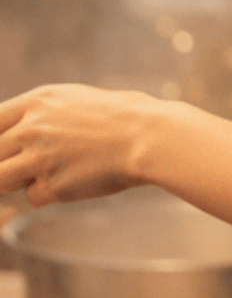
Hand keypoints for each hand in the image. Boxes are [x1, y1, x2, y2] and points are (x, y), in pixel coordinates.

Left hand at [0, 84, 156, 204]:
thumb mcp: (77, 100)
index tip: (8, 148)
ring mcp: (40, 158)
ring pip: (1, 179)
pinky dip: (49, 194)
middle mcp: (32, 128)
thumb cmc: (125, 115)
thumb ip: (44, 113)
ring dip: (19, 180)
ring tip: (49, 173)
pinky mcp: (53, 185)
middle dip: (10, 161)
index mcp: (38, 101)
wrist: (151, 137)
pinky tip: (75, 181)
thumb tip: (22, 127)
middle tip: (35, 162)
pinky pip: (32, 198)